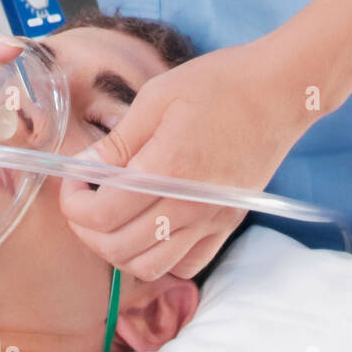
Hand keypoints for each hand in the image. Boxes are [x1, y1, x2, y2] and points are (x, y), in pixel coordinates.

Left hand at [58, 38, 316, 279]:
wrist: (280, 92)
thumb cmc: (220, 84)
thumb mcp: (157, 97)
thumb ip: (118, 141)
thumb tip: (82, 168)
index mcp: (168, 168)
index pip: (101, 213)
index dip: (72, 202)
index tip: (71, 179)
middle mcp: (190, 204)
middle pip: (118, 248)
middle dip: (86, 229)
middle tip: (82, 199)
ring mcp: (212, 220)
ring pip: (149, 267)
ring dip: (118, 249)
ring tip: (111, 217)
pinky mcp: (228, 224)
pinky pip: (187, 265)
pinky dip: (159, 258)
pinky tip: (150, 228)